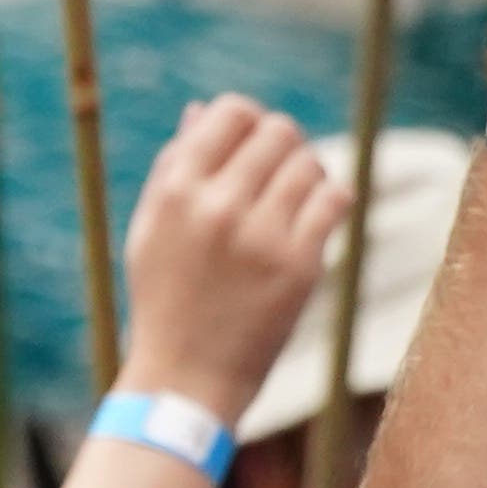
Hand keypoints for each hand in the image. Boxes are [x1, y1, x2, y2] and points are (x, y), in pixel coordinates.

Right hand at [123, 96, 345, 414]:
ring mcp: (261, 235)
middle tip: (280, 172)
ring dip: (309, 173)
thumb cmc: (165, 300)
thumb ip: (174, 165)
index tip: (253, 142)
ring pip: (310, 164)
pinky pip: (335, 200)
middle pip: (278, 132)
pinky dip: (332, 198)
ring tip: (297, 197)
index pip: (232, 112)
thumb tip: (202, 109)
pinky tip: (318, 213)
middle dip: (284, 145)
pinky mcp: (299, 265)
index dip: (249, 120)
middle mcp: (218, 205)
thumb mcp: (151, 228)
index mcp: (176, 190)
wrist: (186, 378)